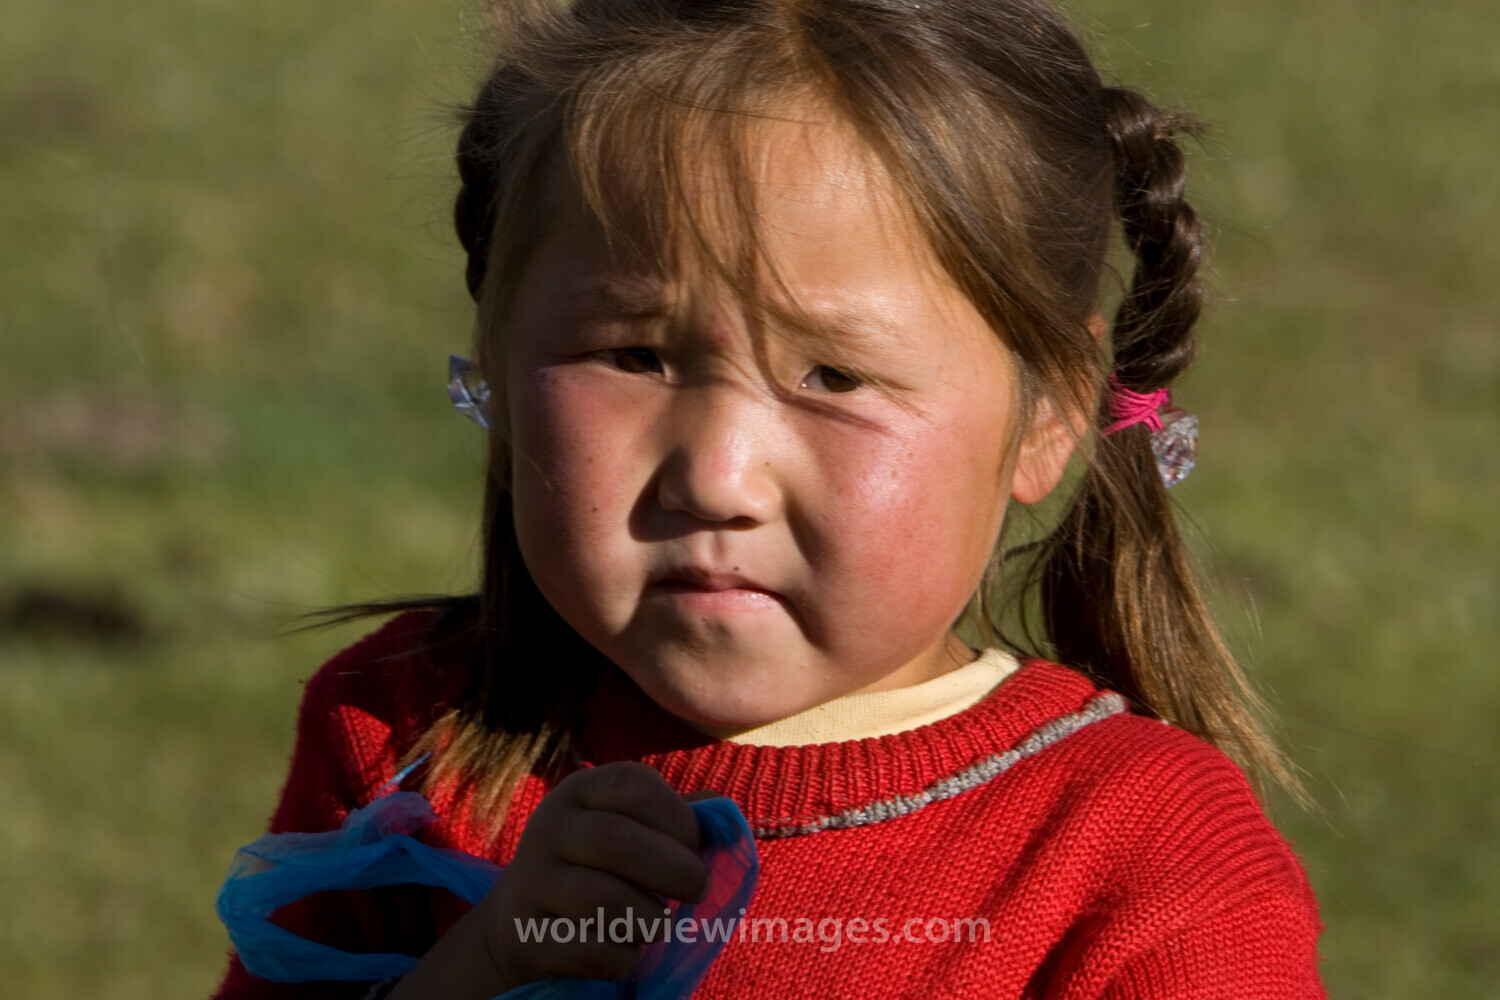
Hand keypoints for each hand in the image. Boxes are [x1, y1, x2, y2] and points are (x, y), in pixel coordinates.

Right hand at [478, 761, 712, 989]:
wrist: (521, 923)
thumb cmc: (598, 869)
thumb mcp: (630, 829)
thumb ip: (677, 820)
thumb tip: (727, 818)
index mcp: (581, 790)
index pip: (633, 786)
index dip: (678, 819)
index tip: (694, 847)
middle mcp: (549, 826)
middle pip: (615, 841)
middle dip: (674, 870)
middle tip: (698, 890)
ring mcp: (530, 879)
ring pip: (603, 900)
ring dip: (649, 919)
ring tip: (654, 924)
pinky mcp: (521, 933)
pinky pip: (588, 950)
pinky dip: (623, 958)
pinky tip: (626, 953)